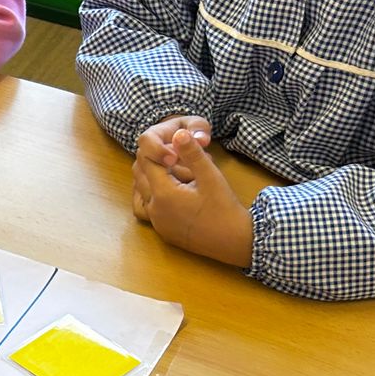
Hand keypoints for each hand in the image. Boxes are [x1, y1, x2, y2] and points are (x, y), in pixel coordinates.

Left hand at [132, 127, 254, 268]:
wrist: (235, 242)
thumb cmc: (225, 208)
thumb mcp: (211, 177)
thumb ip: (193, 154)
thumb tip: (179, 133)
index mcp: (163, 194)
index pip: (147, 162)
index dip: (157, 149)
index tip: (172, 144)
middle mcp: (154, 209)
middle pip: (139, 176)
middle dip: (152, 161)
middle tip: (171, 153)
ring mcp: (157, 223)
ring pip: (140, 193)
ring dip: (148, 178)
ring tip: (168, 170)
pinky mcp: (163, 232)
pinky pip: (147, 210)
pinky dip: (151, 196)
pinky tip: (167, 192)